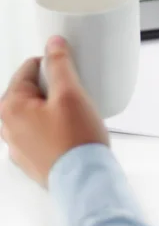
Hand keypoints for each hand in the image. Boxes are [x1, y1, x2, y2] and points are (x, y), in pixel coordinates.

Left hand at [0, 36, 107, 187]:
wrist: (84, 181)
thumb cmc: (76, 141)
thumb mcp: (71, 93)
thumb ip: (60, 65)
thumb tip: (53, 44)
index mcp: (10, 107)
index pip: (28, 69)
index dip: (52, 65)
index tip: (69, 72)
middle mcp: (7, 127)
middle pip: (31, 92)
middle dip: (53, 90)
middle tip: (76, 97)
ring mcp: (18, 146)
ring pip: (36, 114)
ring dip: (54, 110)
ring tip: (77, 117)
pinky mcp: (31, 160)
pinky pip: (41, 134)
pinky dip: (55, 130)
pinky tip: (72, 134)